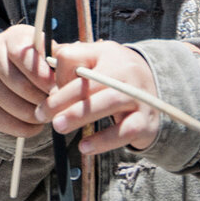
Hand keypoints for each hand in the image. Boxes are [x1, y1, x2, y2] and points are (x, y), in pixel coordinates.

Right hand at [0, 24, 53, 136]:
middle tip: (59, 104)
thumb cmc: (30, 59)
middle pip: (24, 87)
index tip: (59, 87)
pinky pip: (12, 125)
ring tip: (49, 112)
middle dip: (47, 99)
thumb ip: (57, 56)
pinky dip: (30, 128)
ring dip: (41, 116)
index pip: (26, 58)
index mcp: (10, 40)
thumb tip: (73, 72)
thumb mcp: (42, 48)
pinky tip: (36, 122)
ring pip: (21, 109)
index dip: (46, 76)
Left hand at [43, 40, 160, 155]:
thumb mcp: (96, 58)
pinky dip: (103, 141)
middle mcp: (125, 72)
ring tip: (58, 126)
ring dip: (79, 115)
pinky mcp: (145, 121)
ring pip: (107, 103)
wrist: (159, 90)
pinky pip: (124, 131)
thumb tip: (40, 60)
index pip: (74, 57)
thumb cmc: (115, 75)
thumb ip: (70, 59)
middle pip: (90, 83)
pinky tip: (84, 147)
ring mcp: (138, 96)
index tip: (49, 91)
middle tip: (42, 114)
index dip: (58, 74)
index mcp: (106, 53)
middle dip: (61, 99)